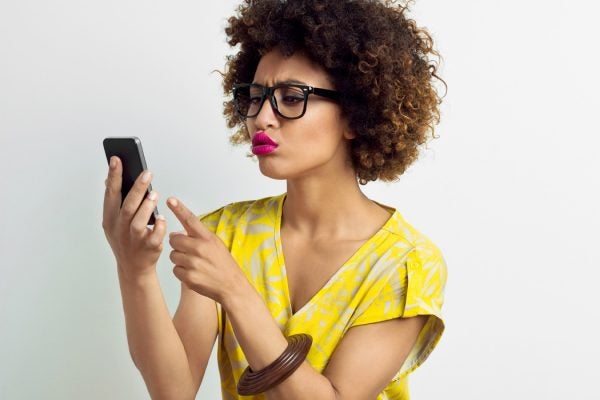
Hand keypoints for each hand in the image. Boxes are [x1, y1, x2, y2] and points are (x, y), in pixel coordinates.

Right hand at [102, 156, 166, 279]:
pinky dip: (158, 226)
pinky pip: (154, 236)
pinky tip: (161, 217)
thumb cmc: (126, 240)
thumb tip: (108, 179)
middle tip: (147, 173)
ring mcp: (133, 240)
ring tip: (155, 194)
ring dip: (147, 206)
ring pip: (138, 221)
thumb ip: (113, 203)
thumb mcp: (114, 222)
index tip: (117, 159)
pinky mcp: (148, 248)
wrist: (133, 268)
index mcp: (110, 219)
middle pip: (127, 206)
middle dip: (137, 188)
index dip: (113, 176)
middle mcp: (119, 229)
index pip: (110, 194)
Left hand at [166, 197, 246, 302]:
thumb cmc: (223, 264)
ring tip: (194, 264)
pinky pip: (175, 270)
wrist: (232, 286)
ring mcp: (193, 263)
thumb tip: (178, 232)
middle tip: (189, 250)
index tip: (170, 199)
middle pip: (174, 239)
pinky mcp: (189, 277)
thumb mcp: (216, 244)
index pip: (190, 220)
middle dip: (178, 244)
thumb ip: (198, 237)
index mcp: (207, 238)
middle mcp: (199, 248)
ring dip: (179, 259)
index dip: (179, 208)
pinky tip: (193, 273)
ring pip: (173, 255)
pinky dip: (181, 272)